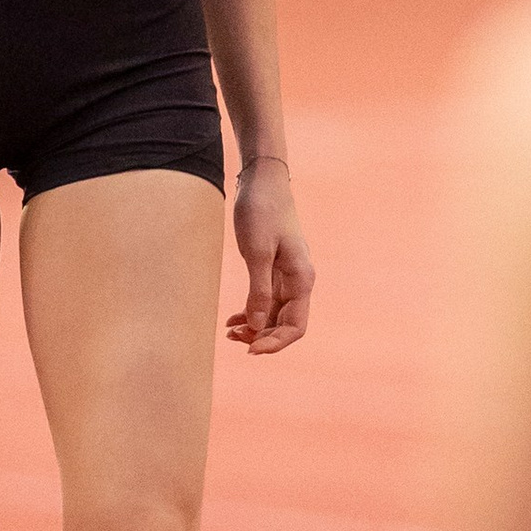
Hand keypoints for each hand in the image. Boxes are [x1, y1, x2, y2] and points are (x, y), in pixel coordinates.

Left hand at [229, 157, 313, 353]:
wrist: (262, 180)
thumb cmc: (261, 211)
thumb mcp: (257, 253)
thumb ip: (258, 291)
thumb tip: (257, 326)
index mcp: (302, 278)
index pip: (295, 326)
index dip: (275, 343)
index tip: (249, 350)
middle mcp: (299, 280)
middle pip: (286, 324)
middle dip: (261, 337)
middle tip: (231, 338)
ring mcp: (288, 275)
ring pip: (275, 314)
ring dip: (255, 327)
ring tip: (228, 331)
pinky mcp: (275, 269)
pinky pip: (267, 301)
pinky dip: (252, 313)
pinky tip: (233, 319)